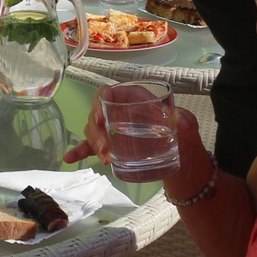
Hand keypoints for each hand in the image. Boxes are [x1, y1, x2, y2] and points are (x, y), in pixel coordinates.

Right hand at [62, 101, 208, 191]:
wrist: (185, 163)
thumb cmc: (184, 138)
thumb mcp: (186, 125)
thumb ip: (182, 120)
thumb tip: (177, 119)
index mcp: (136, 99)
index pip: (111, 93)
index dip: (101, 102)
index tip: (101, 120)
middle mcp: (121, 112)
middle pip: (99, 114)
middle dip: (97, 131)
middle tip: (106, 151)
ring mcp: (114, 130)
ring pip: (94, 131)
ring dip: (93, 144)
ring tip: (105, 159)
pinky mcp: (112, 147)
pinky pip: (91, 146)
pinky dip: (80, 151)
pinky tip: (69, 158)